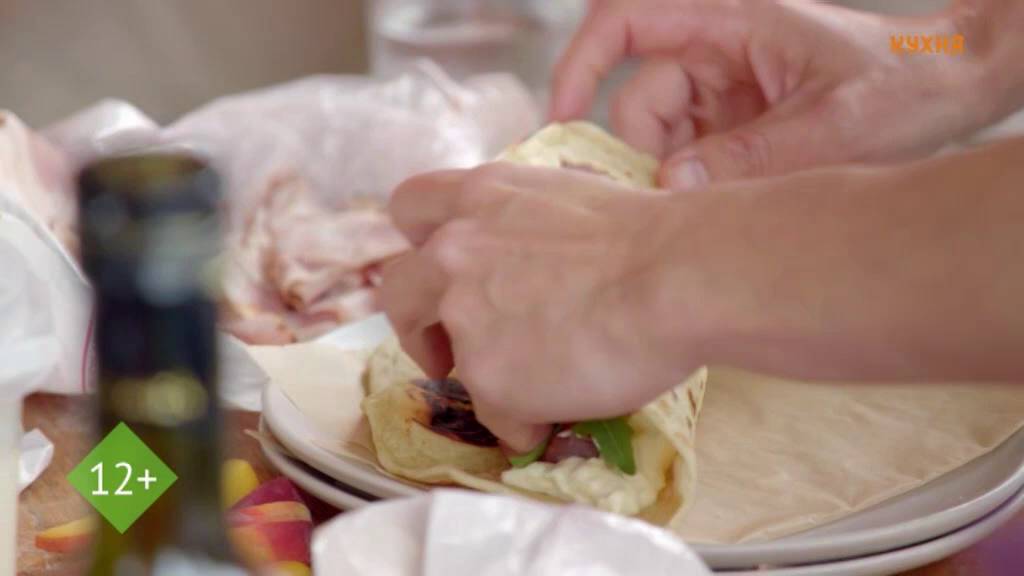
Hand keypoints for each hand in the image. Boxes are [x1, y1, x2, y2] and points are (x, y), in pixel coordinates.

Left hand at [380, 164, 693, 450]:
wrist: (676, 279)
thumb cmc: (653, 237)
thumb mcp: (572, 199)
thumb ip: (528, 222)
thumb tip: (540, 256)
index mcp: (480, 195)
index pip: (410, 204)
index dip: (420, 241)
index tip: (445, 268)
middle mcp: (454, 249)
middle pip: (396, 287)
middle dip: (417, 319)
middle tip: (451, 342)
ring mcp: (462, 314)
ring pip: (438, 355)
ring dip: (467, 370)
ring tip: (516, 386)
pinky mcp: (485, 375)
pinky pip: (493, 412)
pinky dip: (520, 419)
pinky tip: (558, 413)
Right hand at [551, 0, 1014, 188]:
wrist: (945, 90)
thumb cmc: (901, 85)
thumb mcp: (832, 126)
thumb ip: (750, 156)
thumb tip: (670, 187)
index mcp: (729, 20)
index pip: (627, 21)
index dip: (582, 61)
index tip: (560, 114)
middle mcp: (714, 49)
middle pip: (638, 101)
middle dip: (643, 155)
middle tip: (672, 204)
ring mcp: (720, 87)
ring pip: (657, 136)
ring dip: (672, 176)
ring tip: (720, 202)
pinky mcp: (729, 120)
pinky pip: (685, 153)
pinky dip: (691, 183)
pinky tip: (723, 199)